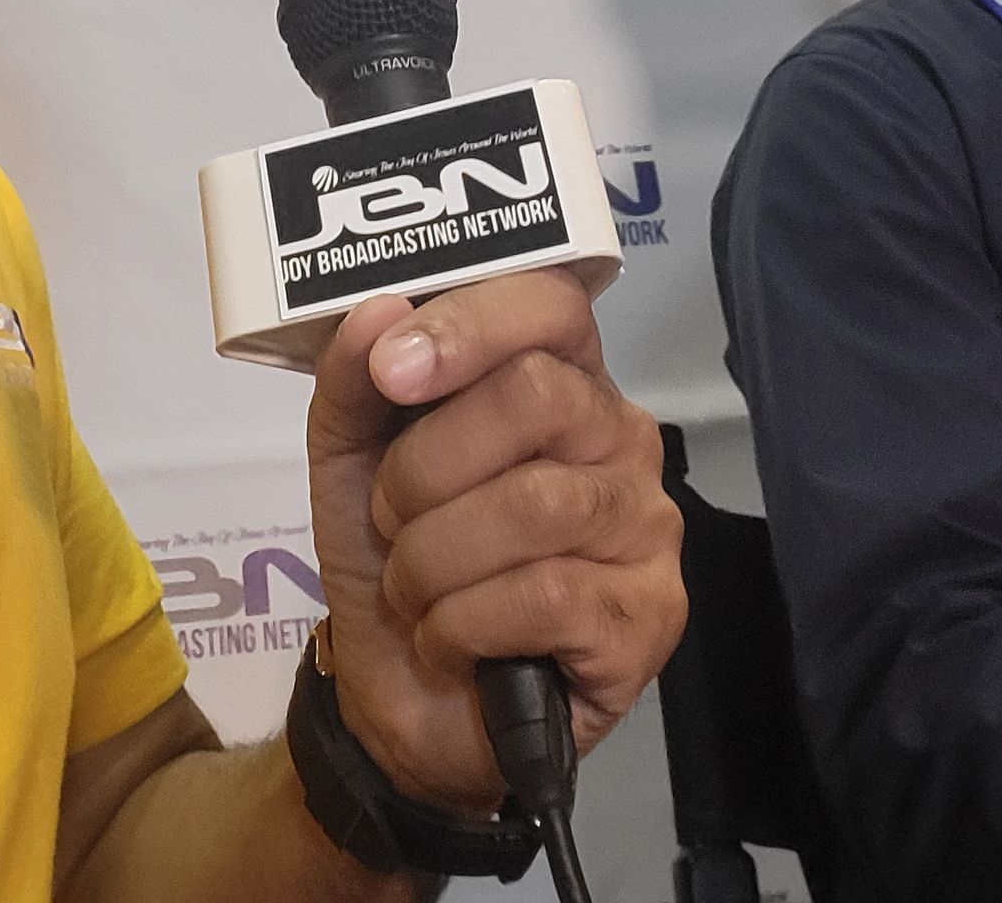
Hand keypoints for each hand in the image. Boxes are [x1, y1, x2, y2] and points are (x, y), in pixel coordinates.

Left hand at [304, 269, 686, 816]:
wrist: (400, 698)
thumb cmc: (393, 553)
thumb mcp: (349, 456)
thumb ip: (354, 378)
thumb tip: (377, 312)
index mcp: (559, 374)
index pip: (551, 303)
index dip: (469, 325)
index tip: (392, 372)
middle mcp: (620, 434)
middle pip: (536, 395)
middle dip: (426, 466)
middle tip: (392, 517)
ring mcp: (648, 525)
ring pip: (534, 504)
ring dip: (434, 557)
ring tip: (415, 589)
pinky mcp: (651, 616)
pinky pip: (547, 597)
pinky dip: (462, 625)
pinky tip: (452, 642)